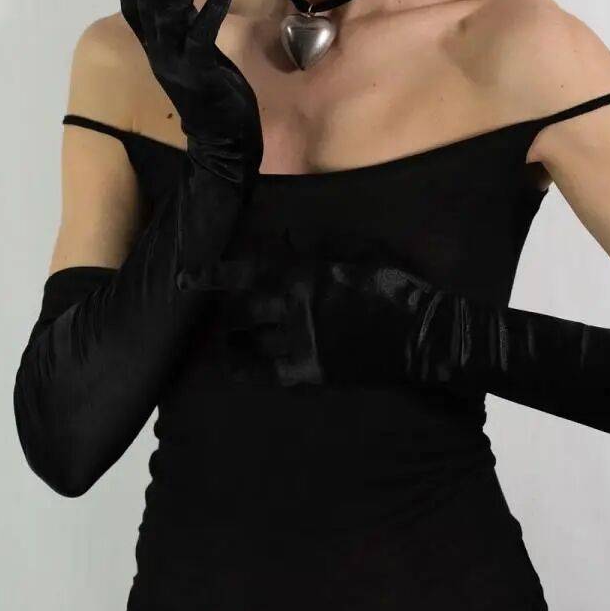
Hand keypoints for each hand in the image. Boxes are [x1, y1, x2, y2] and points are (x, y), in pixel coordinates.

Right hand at [110, 0, 263, 185]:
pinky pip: (199, 36)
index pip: (132, 1)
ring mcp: (174, 63)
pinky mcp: (198, 74)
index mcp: (156, 46)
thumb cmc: (213, 96)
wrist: (223, 143)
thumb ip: (186, 26)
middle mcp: (158, 52)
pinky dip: (211, 6)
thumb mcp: (196, 54)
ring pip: (168, 14)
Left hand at [222, 256, 450, 387]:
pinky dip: (247, 368)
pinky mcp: (312, 372)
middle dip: (229, 308)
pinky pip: (266, 374)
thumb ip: (321, 248)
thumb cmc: (395, 288)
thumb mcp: (360, 256)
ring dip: (235, 337)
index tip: (188, 276)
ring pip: (250, 341)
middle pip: (244, 309)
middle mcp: (297, 308)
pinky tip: (236, 367)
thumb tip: (289, 236)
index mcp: (308, 274)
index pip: (247, 271)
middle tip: (222, 309)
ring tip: (226, 337)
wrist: (422, 335)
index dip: (214, 274)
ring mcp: (303, 342)